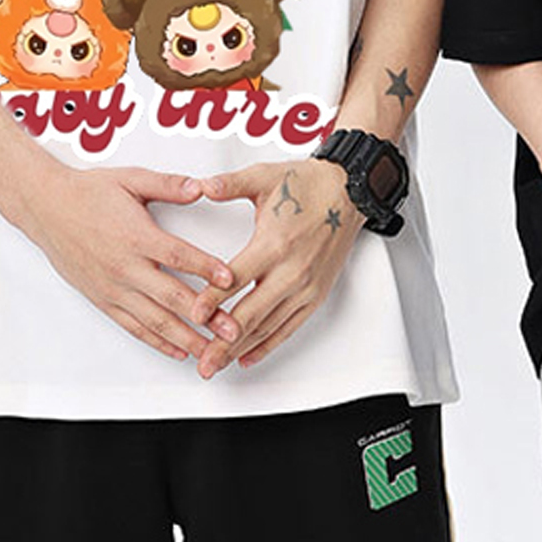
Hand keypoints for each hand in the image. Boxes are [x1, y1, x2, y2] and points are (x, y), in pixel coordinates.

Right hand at [16, 165, 236, 360]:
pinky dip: (157, 342)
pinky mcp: (103, 300)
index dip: (206, 268)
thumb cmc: (89, 193)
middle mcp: (125, 267)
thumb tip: (200, 187)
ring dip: (186, 338)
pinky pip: (133, 326)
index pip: (178, 256)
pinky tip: (178, 351)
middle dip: (206, 316)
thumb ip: (168, 184)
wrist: (47, 210)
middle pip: (172, 296)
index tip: (231, 279)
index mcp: (136, 236)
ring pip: (155, 320)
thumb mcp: (131, 179)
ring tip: (212, 351)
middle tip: (233, 328)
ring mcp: (113, 287)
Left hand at [188, 159, 363, 377]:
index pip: (236, 279)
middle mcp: (292, 271)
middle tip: (202, 360)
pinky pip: (289, 327)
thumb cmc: (308, 185)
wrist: (348, 192)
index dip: (212, 299)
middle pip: (250, 314)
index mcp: (275, 244)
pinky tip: (247, 356)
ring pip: (267, 326)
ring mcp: (306, 287)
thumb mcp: (265, 177)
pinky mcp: (316, 295)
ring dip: (240, 349)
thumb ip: (230, 184)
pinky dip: (267, 345)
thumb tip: (202, 185)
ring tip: (217, 364)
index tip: (193, 315)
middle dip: (222, 341)